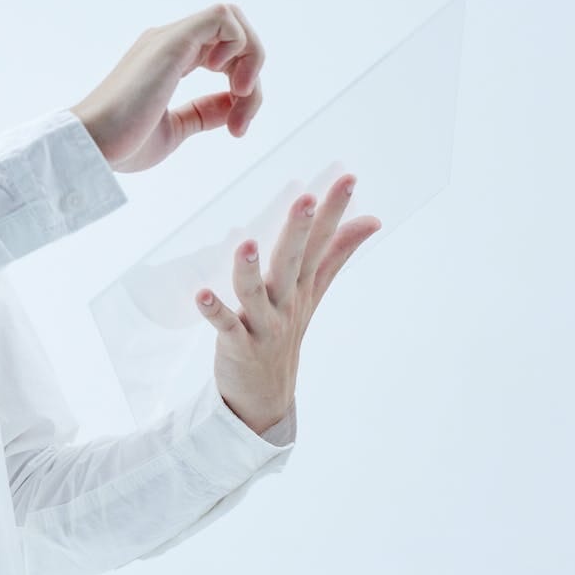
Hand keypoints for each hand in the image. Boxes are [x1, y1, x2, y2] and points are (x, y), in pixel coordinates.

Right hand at [69, 4, 265, 172]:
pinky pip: (222, 17)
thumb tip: (233, 104)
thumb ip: (203, 113)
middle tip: (242, 115)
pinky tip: (226, 78)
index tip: (236, 126)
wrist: (92, 145)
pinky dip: (239, 45)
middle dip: (252, 71)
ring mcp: (169, 40)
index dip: (242, 86)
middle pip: (233, 33)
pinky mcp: (172, 42)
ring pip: (233, 20)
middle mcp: (168, 44)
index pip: (221, 52)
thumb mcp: (175, 130)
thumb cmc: (122, 143)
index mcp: (168, 62)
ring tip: (240, 96)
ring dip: (251, 59)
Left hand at [196, 173, 383, 434]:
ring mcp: (263, 325)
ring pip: (256, 294)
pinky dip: (215, 311)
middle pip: (292, 263)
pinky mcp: (238, 345)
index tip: (347, 178)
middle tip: (305, 200)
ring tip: (245, 244)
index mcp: (302, 285)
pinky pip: (225, 326)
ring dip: (250, 270)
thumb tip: (371, 219)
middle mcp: (286, 302)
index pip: (322, 243)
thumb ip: (337, 254)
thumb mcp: (314, 292)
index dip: (334, 212)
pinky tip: (202, 294)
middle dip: (299, 232)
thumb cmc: (285, 331)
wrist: (266, 395)